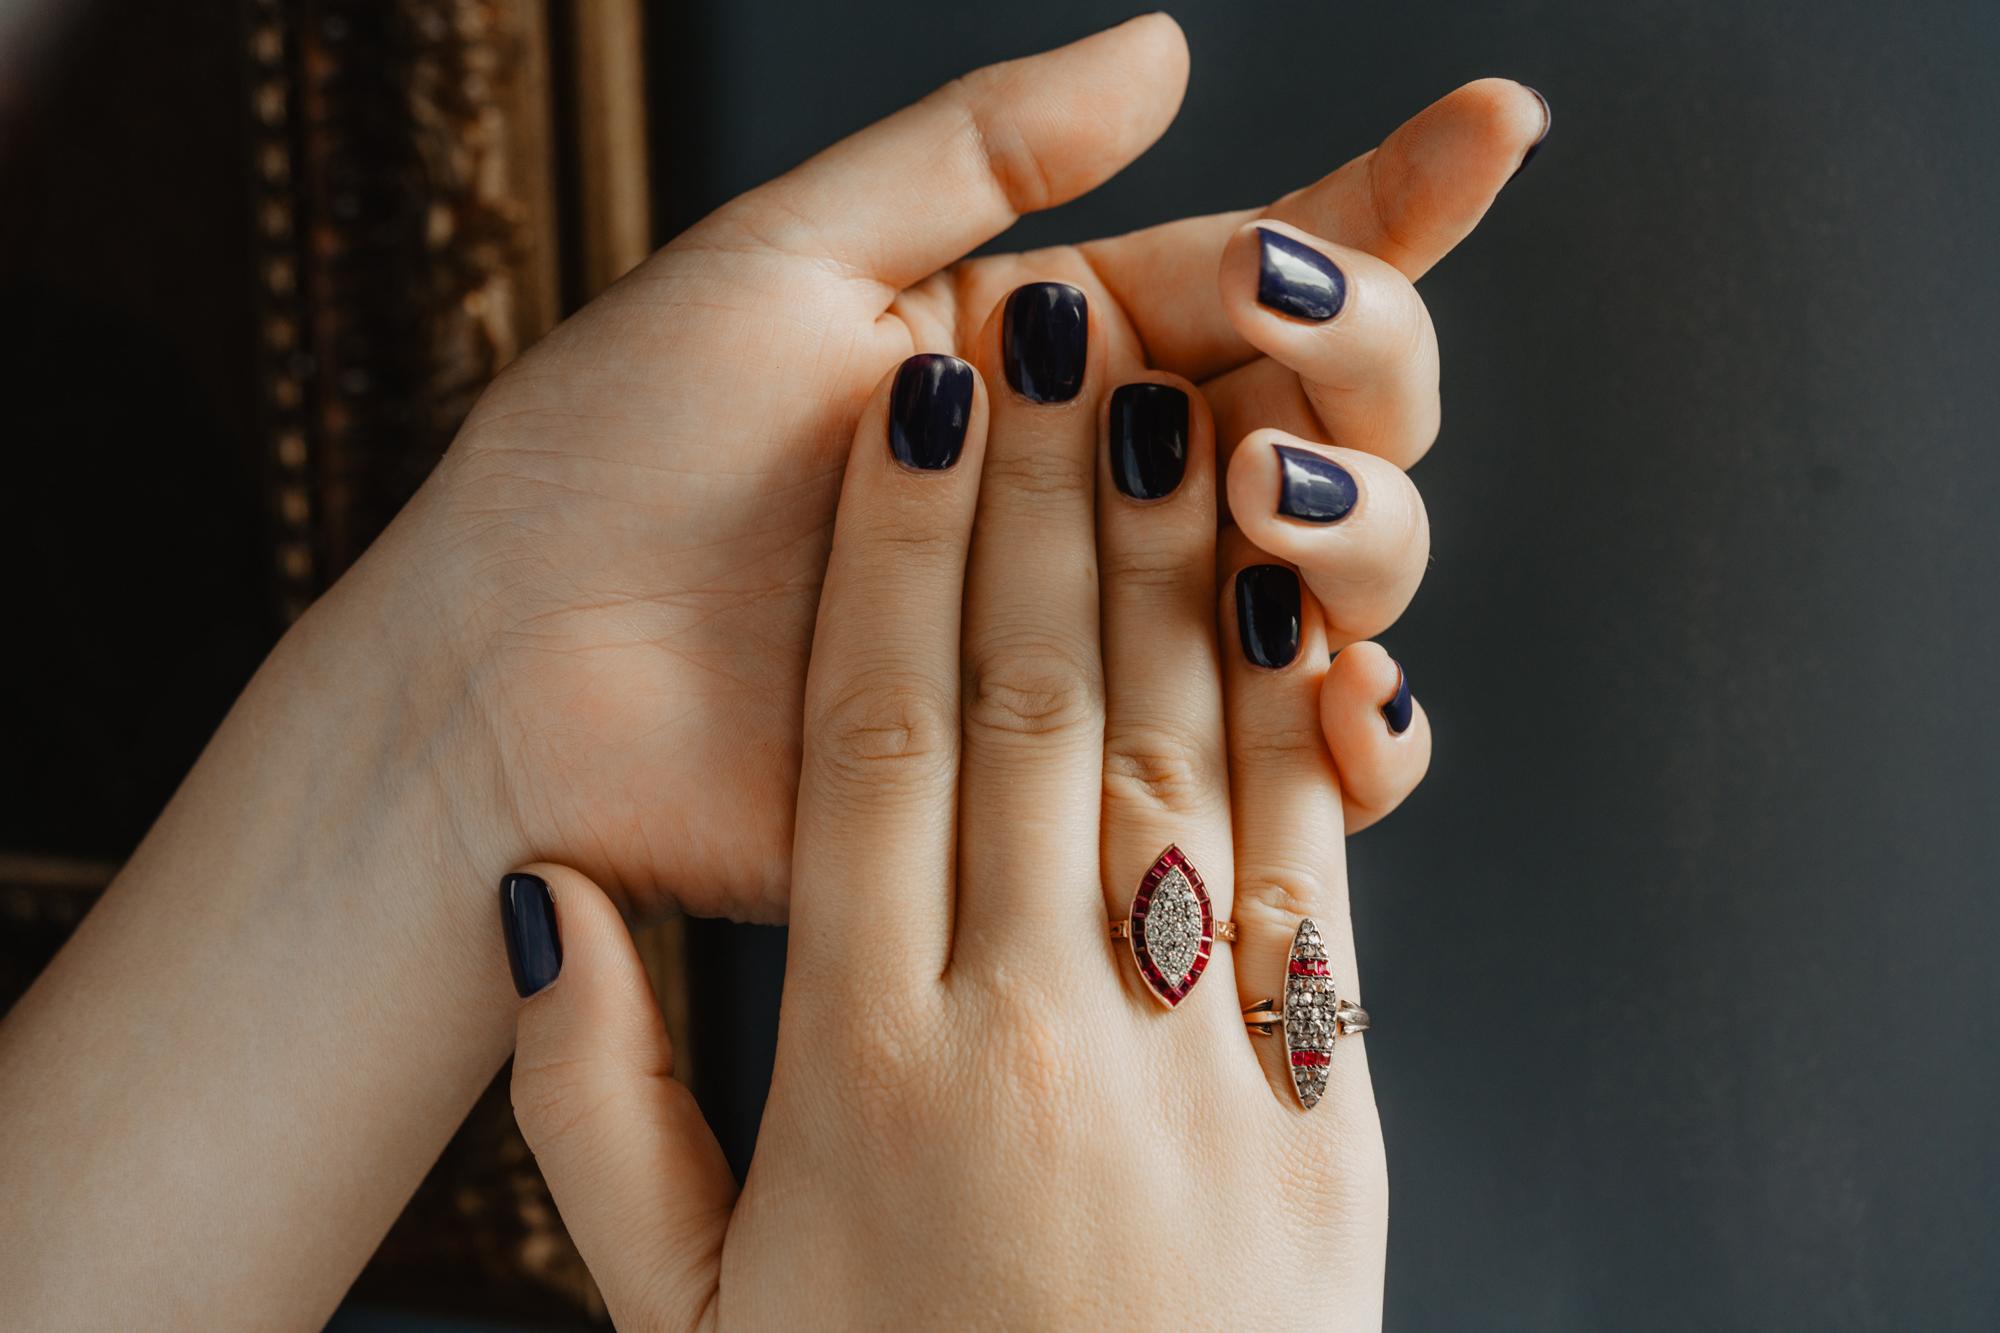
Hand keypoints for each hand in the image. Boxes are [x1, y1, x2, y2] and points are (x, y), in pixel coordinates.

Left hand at [374, 15, 1542, 919]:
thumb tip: (1171, 46)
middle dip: (1361, 362)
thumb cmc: (613, 459)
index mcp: (1049, 356)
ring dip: (1362, 528)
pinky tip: (1342, 697)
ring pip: (1337, 576)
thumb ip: (984, 153)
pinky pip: (1266, 759)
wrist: (518, 680)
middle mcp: (1101, 489)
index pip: (1264, 268)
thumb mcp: (786, 258)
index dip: (1394, 201)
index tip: (1494, 124)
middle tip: (1289, 330)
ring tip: (1268, 498)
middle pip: (1336, 416)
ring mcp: (1105, 637)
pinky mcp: (1085, 781)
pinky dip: (1341, 728)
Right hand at [496, 294, 1433, 1323]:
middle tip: (1049, 325)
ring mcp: (1198, 1067)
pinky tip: (1284, 592)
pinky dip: (1293, 716)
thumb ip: (591, 1104)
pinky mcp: (1326, 1111)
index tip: (913, 409)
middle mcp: (1034, 1034)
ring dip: (1167, 557)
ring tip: (1167, 395)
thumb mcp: (682, 1309)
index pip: (868, 743)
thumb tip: (538, 908)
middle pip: (1026, 703)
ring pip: (1174, 752)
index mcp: (864, 1067)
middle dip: (1037, 493)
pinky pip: (1310, 873)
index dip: (895, 552)